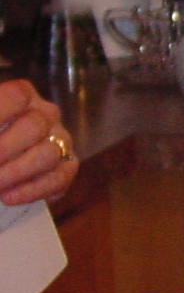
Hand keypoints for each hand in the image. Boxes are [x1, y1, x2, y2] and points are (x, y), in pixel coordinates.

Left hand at [0, 80, 77, 206]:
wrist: (2, 152)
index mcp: (22, 95)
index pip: (16, 96)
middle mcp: (47, 114)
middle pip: (33, 127)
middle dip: (2, 150)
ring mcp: (61, 140)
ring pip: (48, 154)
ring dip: (15, 173)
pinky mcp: (68, 165)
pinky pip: (59, 179)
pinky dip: (32, 190)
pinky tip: (7, 197)